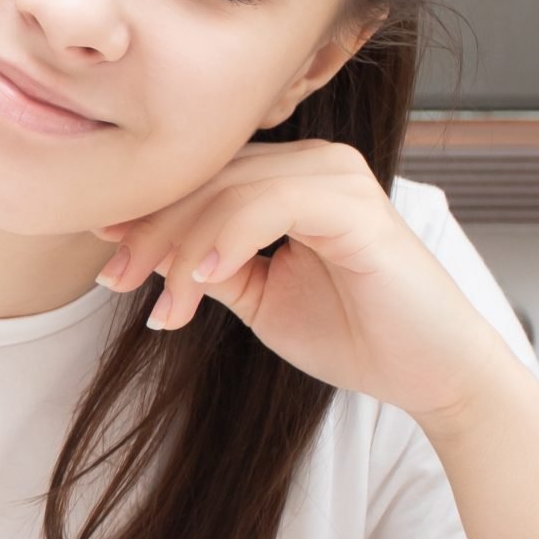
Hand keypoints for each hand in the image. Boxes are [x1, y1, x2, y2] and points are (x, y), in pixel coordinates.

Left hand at [95, 137, 517, 428]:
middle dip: (151, 230)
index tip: (106, 256)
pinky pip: (271, 205)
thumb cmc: (356, 334)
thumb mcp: (261, 298)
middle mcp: (315, 163)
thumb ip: (213, 267)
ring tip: (160, 299)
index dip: (150, 214)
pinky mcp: (356, 206)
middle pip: (208, 179)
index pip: (205, 181)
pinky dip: (227, 240)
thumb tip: (143, 251)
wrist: (432, 374)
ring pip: (229, 190)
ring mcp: (337, 177)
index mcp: (293, 178)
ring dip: (181, 245)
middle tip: (114, 279)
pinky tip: (201, 281)